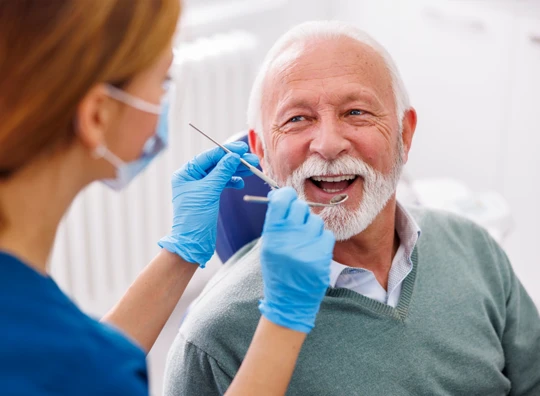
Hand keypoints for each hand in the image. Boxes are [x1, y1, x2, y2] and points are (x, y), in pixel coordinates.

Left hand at [158, 142, 258, 266]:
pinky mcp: (208, 196)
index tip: (242, 149)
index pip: (209, 156)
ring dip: (236, 170)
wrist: (193, 243)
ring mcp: (200, 187)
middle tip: (252, 160)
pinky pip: (222, 183)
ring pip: (221, 173)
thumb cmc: (195, 217)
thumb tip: (234, 156)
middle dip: (235, 161)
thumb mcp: (210, 191)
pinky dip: (232, 181)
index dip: (226, 151)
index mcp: (186, 173)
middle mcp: (191, 177)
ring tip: (252, 169)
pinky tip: (241, 182)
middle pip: (216, 163)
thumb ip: (222, 171)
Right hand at [259, 187, 334, 332]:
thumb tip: (282, 195)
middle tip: (297, 224)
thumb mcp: (268, 246)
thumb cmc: (278, 269)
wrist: (289, 300)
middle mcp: (289, 239)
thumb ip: (275, 221)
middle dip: (300, 212)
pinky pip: (326, 234)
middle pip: (300, 207)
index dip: (286, 195)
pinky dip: (321, 240)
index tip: (288, 197)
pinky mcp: (322, 256)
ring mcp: (307, 247)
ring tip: (305, 242)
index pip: (281, 200)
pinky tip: (313, 251)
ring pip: (315, 220)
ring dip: (312, 228)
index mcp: (272, 235)